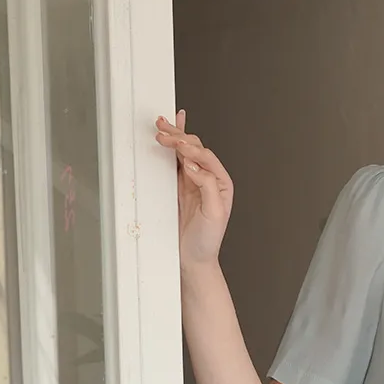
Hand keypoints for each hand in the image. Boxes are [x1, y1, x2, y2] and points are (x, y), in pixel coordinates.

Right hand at [155, 111, 233, 267]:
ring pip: (184, 152)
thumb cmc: (207, 240)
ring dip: (174, 137)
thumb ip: (207, 186)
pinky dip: (172, 148)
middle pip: (194, 150)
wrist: (193, 258)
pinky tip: (172, 133)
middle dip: (179, 137)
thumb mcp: (214, 213)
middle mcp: (209, 179)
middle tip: (163, 129)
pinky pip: (175, 163)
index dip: (192, 149)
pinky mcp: (179, 188)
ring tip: (162, 124)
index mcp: (221, 183)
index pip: (206, 158)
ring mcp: (193, 182)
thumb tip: (194, 165)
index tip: (178, 146)